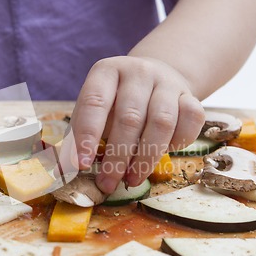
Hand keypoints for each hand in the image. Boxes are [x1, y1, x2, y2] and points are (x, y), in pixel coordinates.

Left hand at [70, 56, 204, 193]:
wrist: (154, 77)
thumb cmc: (117, 101)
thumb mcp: (94, 111)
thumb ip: (79, 136)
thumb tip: (64, 171)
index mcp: (106, 72)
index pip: (94, 102)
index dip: (87, 135)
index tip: (81, 165)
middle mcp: (138, 71)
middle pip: (130, 118)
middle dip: (117, 157)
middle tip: (108, 183)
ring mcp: (167, 82)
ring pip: (161, 122)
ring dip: (146, 158)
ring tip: (132, 179)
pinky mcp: (190, 95)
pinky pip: (190, 120)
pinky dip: (178, 143)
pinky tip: (164, 154)